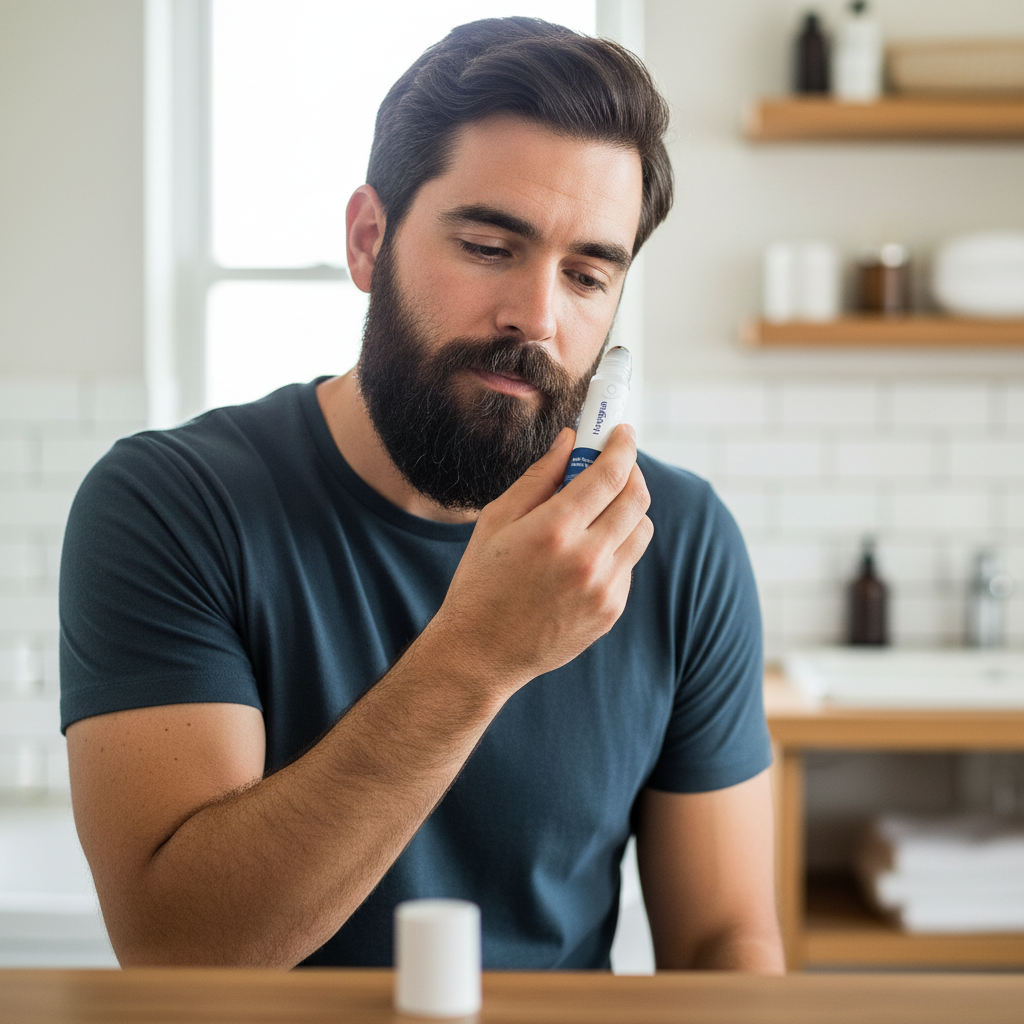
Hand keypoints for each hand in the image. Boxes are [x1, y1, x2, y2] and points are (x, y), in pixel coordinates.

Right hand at [429, 424, 652, 698]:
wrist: (481, 653)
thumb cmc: (481, 581)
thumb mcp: (497, 521)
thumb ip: (538, 477)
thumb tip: (569, 441)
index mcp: (554, 530)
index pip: (609, 473)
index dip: (621, 445)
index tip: (621, 432)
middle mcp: (587, 559)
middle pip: (636, 498)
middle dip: (630, 472)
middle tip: (613, 465)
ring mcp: (604, 589)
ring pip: (641, 530)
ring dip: (627, 510)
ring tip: (596, 511)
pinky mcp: (611, 611)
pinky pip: (629, 564)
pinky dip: (615, 548)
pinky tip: (584, 554)